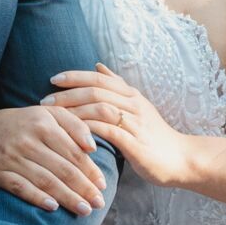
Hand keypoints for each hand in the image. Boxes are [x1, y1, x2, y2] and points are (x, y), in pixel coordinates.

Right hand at [0, 104, 106, 214]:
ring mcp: (11, 157)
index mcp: (44, 124)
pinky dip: (37, 198)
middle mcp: (27, 140)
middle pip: (62, 169)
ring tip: (84, 209)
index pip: (73, 153)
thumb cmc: (30, 123)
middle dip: (83, 188)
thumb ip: (76, 125)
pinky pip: (20, 187)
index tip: (103, 186)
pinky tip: (53, 207)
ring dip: (66, 197)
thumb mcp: (53, 114)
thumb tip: (92, 148)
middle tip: (98, 204)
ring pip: (44, 180)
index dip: (90, 171)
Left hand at [48, 64, 193, 187]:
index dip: (75, 76)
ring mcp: (136, 122)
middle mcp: (133, 104)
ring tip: (53, 117)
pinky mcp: (135, 143)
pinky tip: (71, 133)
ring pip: (100, 108)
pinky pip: (108, 131)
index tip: (52, 79)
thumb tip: (98, 66)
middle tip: (44, 101)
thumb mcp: (137, 106)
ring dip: (74, 110)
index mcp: (131, 94)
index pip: (98, 78)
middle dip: (67, 95)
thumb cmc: (154, 135)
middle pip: (95, 90)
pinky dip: (88, 129)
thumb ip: (117, 86)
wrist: (181, 159)